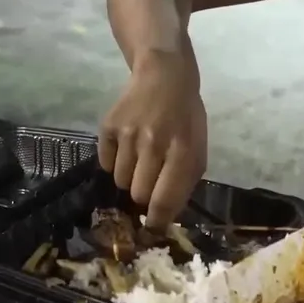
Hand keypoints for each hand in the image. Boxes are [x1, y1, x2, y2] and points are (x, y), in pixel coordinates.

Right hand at [99, 53, 206, 229]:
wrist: (164, 75)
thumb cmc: (186, 117)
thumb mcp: (198, 146)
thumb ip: (185, 181)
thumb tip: (165, 215)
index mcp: (183, 151)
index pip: (164, 199)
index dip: (157, 220)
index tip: (152, 227)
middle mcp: (154, 143)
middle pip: (138, 194)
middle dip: (143, 195)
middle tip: (149, 182)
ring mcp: (128, 134)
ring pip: (120, 180)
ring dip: (130, 177)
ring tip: (139, 159)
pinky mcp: (108, 126)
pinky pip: (105, 162)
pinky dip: (114, 162)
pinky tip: (126, 147)